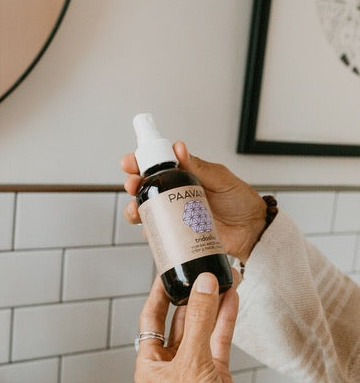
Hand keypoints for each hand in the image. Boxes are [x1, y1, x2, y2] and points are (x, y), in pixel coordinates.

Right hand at [121, 141, 266, 261]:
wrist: (252, 231)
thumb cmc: (241, 202)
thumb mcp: (221, 179)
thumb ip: (199, 166)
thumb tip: (179, 149)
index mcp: (183, 175)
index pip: (156, 165)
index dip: (138, 162)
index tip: (130, 162)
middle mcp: (174, 194)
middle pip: (143, 188)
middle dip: (132, 185)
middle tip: (133, 185)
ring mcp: (174, 214)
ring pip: (144, 210)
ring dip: (134, 209)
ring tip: (137, 209)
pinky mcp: (176, 234)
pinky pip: (156, 232)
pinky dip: (149, 231)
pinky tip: (151, 229)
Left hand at [135, 270, 253, 382]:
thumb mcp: (193, 361)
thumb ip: (200, 320)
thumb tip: (203, 286)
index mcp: (149, 364)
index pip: (150, 320)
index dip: (158, 295)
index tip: (167, 274)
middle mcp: (169, 365)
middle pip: (177, 322)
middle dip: (189, 298)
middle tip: (198, 274)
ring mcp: (193, 368)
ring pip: (200, 329)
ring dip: (210, 306)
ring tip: (220, 280)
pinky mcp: (215, 374)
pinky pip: (217, 340)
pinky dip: (224, 321)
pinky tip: (231, 300)